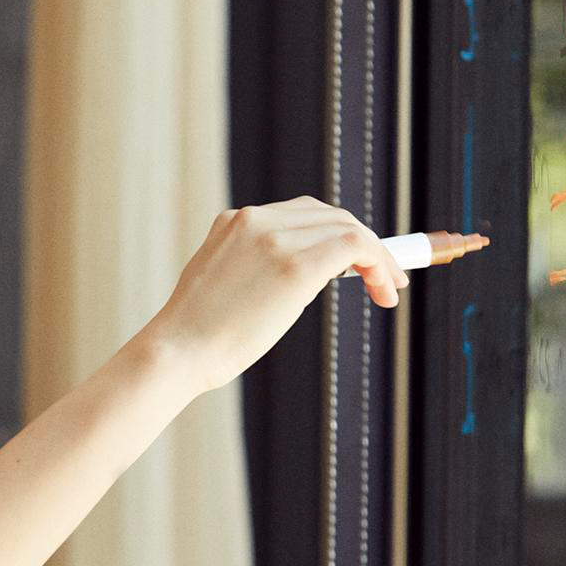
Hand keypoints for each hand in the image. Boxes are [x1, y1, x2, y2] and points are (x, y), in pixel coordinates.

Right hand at [143, 200, 411, 388]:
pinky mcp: (295, 264)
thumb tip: (295, 279)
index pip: (302, 213)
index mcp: (233, 221)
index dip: (337, 232)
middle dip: (363, 243)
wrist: (178, 352)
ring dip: (377, 256)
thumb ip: (253, 267)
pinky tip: (385, 290)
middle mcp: (255, 220)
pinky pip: (355, 247)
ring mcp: (274, 238)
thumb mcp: (222, 284)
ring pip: (348, 227)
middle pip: (329, 215)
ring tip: (387, 287)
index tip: (356, 262)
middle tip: (384, 277)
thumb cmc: (198, 336)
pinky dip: (379, 263)